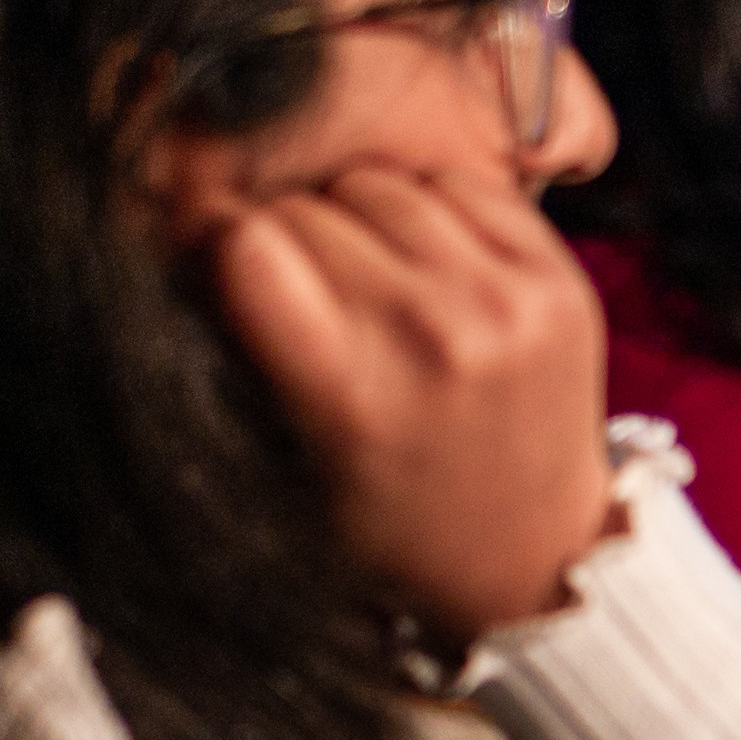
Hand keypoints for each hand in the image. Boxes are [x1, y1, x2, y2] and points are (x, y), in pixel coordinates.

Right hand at [209, 160, 612, 637]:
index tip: (214, 255)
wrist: (533, 554)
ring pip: (379, 185)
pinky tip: (430, 267)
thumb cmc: (390, 517)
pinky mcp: (560, 281)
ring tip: (366, 279)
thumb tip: (180, 224)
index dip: (215, 240)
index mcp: (354, 397)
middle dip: (285, 236)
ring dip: (356, 218)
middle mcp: (435, 339)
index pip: (245, 248)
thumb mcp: (292, 463)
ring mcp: (507, 304)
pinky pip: (460, 185)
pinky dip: (431, 211)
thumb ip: (242, 353)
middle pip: (306, 209)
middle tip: (301, 287)